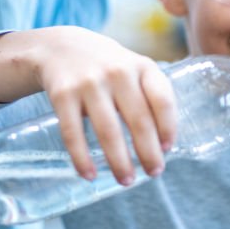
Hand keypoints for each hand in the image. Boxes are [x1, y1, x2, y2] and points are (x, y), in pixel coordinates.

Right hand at [0, 26, 176, 183]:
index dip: (168, 127)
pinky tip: (89, 174)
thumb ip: (151, 97)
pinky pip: (73, 132)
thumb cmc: (110, 67)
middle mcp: (118, 73)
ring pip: (108, 130)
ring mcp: (89, 83)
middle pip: (138, 120)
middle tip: (154, 173)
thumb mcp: (136, 69)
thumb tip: (164, 143)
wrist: (61, 47)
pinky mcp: (63, 94)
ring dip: (118, 161)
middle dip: (148, 152)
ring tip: (126, 180)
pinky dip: (81, 157)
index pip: (163, 100)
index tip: (168, 149)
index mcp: (143, 67)